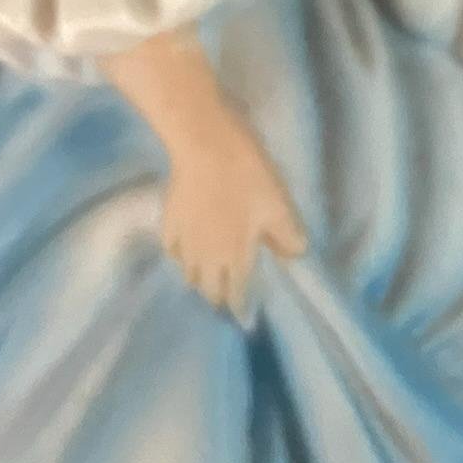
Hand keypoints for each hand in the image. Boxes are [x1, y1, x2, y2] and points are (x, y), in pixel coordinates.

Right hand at [161, 115, 306, 319]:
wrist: (205, 145)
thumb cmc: (247, 176)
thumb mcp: (279, 205)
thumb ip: (288, 236)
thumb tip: (293, 256)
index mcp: (236, 256)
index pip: (237, 293)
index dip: (241, 307)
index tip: (244, 318)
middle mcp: (207, 257)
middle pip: (209, 289)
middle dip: (218, 297)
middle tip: (225, 297)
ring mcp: (185, 240)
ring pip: (187, 273)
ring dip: (198, 280)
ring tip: (205, 279)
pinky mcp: (169, 221)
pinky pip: (172, 250)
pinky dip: (179, 257)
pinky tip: (183, 252)